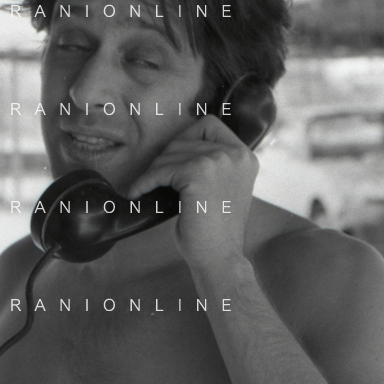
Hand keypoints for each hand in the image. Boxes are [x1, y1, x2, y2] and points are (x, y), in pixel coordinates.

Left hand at [127, 115, 257, 267]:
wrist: (220, 258)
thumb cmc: (215, 231)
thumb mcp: (222, 188)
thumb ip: (211, 166)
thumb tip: (174, 149)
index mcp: (245, 156)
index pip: (208, 125)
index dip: (185, 139)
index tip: (172, 161)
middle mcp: (236, 154)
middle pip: (185, 138)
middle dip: (165, 159)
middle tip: (154, 180)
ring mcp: (219, 160)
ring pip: (171, 153)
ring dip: (154, 172)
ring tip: (145, 189)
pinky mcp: (199, 172)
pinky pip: (161, 170)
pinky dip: (146, 181)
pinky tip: (138, 193)